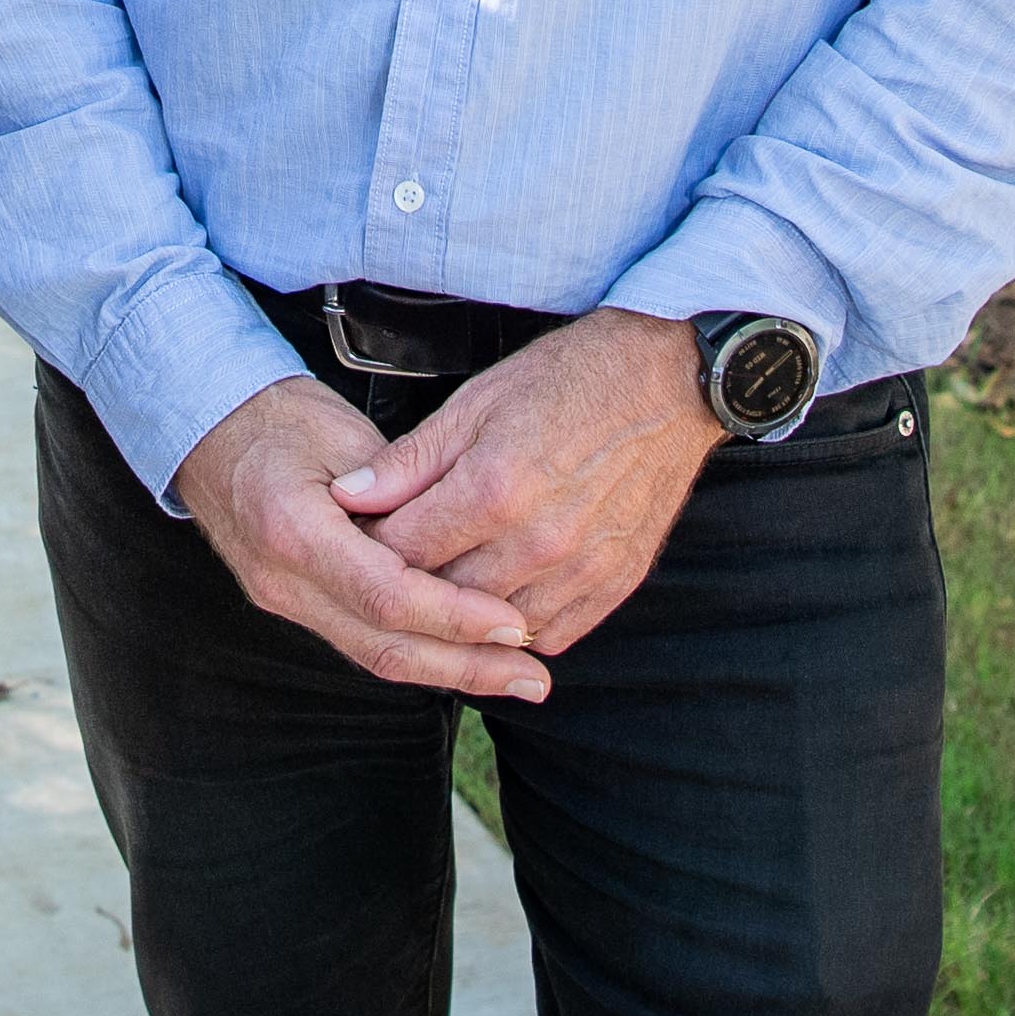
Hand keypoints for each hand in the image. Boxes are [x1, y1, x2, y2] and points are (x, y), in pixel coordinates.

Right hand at [172, 376, 553, 701]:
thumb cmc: (279, 418)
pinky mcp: (295, 606)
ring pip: (374, 657)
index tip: (513, 622)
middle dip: (466, 666)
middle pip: (384, 645)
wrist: (208, 430)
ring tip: (516, 677)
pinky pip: (362, 642)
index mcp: (292, 529)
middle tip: (533, 676)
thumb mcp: (344, 435)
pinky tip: (466, 659)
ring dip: (450, 672)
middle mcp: (284, 580)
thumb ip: (401, 491)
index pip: (385, 594)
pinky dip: (419, 654)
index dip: (455, 615)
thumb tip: (464, 542)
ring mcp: (284, 601)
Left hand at [332, 310, 718, 661]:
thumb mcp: (476, 402)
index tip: (366, 533)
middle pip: (442, 598)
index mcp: (492, 490)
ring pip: (494, 627)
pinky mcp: (615, 583)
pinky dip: (520, 622)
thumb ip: (410, 460)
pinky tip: (507, 590)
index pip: (401, 553)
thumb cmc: (568, 381)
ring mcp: (581, 568)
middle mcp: (537, 541)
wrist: (666, 382)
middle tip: (406, 554)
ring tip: (456, 569)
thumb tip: (347, 496)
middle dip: (412, 582)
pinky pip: (551, 634)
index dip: (371, 545)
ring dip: (466, 608)